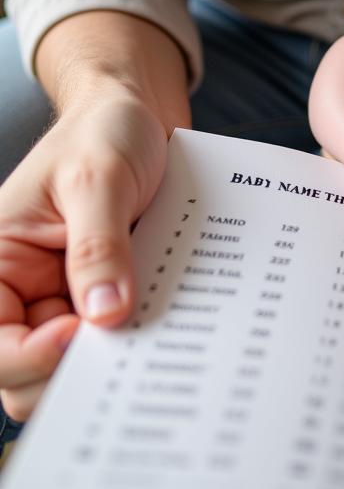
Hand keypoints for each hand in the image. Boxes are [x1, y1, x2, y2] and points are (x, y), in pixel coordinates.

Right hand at [0, 94, 167, 420]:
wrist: (142, 115)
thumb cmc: (105, 133)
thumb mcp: (98, 178)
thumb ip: (98, 245)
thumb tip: (106, 315)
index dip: (31, 355)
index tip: (84, 332)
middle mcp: (25, 291)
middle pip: (30, 373)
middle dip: (75, 370)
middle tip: (130, 346)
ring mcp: (69, 298)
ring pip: (79, 365)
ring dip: (115, 356)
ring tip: (157, 330)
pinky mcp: (110, 295)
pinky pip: (122, 335)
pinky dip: (144, 336)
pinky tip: (173, 322)